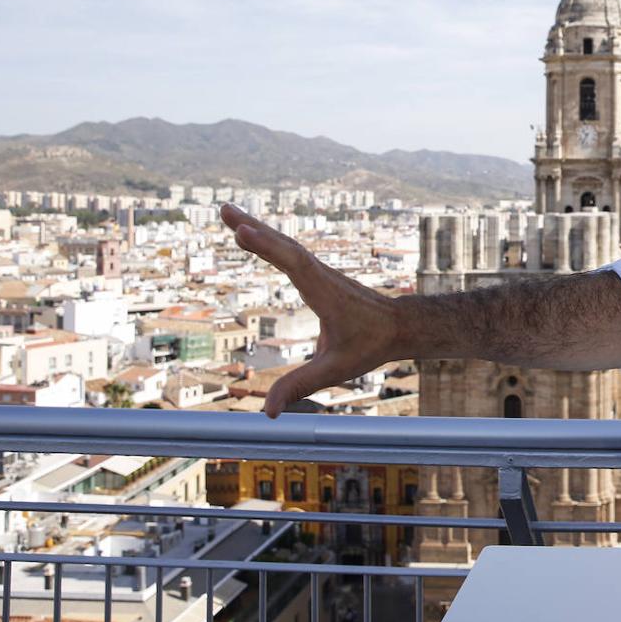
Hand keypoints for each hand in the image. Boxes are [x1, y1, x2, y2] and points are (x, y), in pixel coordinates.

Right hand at [220, 204, 403, 417]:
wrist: (399, 326)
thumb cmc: (370, 345)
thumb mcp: (335, 370)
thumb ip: (300, 386)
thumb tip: (268, 412)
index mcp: (324, 293)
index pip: (294, 263)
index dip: (267, 247)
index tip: (243, 230)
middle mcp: (320, 276)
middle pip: (284, 245)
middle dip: (252, 226)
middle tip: (221, 208)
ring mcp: (319, 272)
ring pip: (285, 244)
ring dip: (257, 227)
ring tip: (227, 212)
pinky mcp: (318, 274)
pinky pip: (289, 251)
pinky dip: (269, 239)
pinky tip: (254, 232)